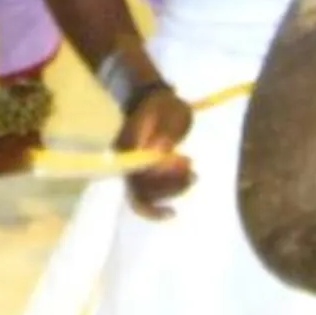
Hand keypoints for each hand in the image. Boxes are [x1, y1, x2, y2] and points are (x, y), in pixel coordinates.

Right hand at [118, 84, 195, 219]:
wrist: (152, 102)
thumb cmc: (164, 106)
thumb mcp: (172, 112)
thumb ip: (166, 130)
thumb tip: (160, 152)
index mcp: (128, 143)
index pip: (137, 169)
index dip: (160, 176)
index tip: (185, 163)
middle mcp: (122, 160)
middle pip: (140, 187)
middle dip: (170, 185)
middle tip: (193, 173)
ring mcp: (128, 170)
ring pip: (144, 195)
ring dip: (171, 191)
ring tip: (193, 177)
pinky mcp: (136, 176)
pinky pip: (144, 198)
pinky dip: (158, 206)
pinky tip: (172, 212)